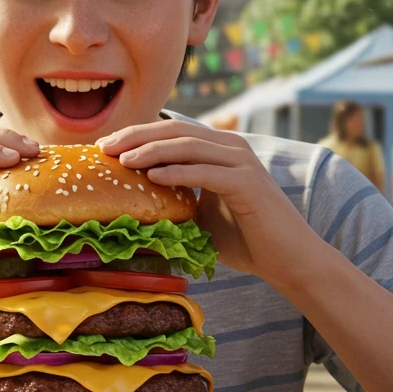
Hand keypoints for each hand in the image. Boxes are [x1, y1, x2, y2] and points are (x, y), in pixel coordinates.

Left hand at [98, 120, 310, 284]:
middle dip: (136, 136)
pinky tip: (153, 177)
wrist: (287, 260)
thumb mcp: (201, 217)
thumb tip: (133, 206)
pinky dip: (177, 172)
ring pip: (188, 146)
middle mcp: (232, 148)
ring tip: (123, 161)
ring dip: (152, 151)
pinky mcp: (248, 183)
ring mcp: (242, 162)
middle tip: (105, 147)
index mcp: (220, 150)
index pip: (172, 132)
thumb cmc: (245, 241)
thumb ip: (176, 202)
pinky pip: (205, 172)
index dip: (137, 134)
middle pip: (176, 131)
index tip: (106, 146)